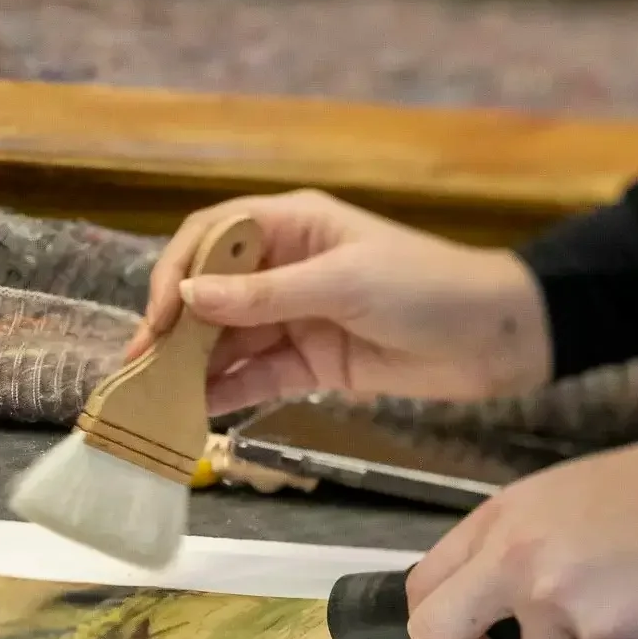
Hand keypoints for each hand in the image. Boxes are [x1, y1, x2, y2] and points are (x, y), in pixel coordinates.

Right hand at [130, 190, 553, 413]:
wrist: (499, 337)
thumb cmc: (429, 287)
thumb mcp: (346, 283)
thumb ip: (266, 296)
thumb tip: (189, 296)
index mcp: (294, 225)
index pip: (214, 236)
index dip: (178, 271)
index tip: (161, 316)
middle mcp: (287, 266)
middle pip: (212, 291)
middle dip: (173, 326)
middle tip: (138, 368)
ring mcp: (298, 316)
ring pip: (229, 338)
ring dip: (193, 366)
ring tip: (154, 399)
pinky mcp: (314, 362)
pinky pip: (258, 375)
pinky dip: (227, 393)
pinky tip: (195, 413)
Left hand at [406, 427, 637, 638]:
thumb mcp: (553, 495)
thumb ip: (512, 541)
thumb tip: (491, 595)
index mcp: (500, 519)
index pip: (426, 579)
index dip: (427, 625)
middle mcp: (514, 560)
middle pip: (443, 629)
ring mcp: (555, 601)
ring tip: (616, 603)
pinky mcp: (603, 638)